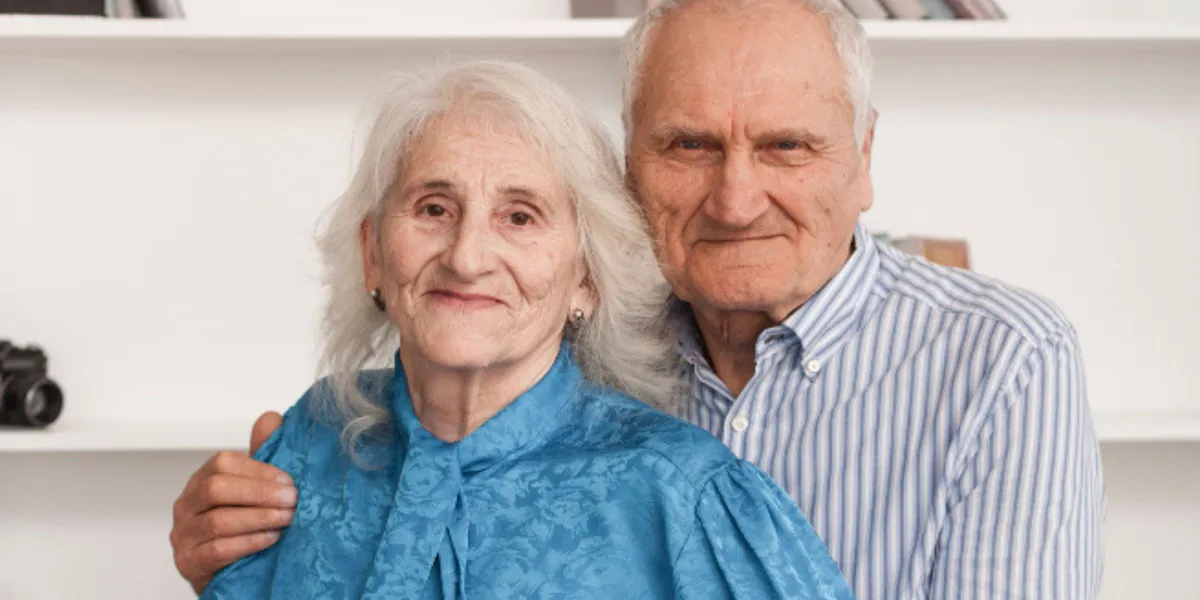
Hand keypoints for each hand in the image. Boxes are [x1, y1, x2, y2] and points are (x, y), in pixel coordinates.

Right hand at [170, 411, 295, 595]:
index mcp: (202, 480)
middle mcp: (187, 504)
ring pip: (218, 520)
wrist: (232, 573)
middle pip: (216, 488)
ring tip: (286, 520)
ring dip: (259, 518)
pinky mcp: (188, 562)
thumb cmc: (243, 527)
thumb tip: (270, 418)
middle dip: (260, 493)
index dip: (258, 470)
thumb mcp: (254, 491)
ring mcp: (183, 534)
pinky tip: (270, 539)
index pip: (223, 463)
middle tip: (292, 501)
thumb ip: (262, 457)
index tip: (288, 481)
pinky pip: (217, 549)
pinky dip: (249, 542)